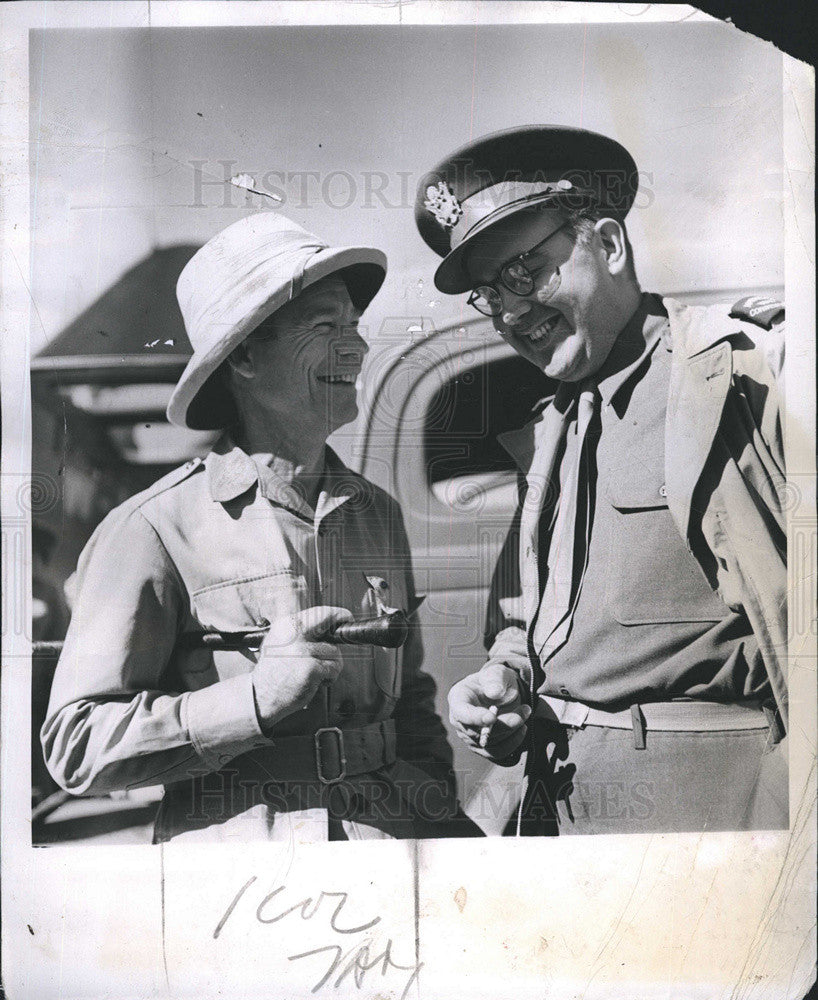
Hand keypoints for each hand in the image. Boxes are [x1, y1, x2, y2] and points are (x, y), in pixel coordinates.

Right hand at [252, 606, 352, 728]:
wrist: (260, 695)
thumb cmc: (274, 671)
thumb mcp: (281, 642)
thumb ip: (302, 632)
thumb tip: (330, 626)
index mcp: (286, 625)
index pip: (318, 612)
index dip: (335, 614)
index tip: (344, 617)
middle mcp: (293, 634)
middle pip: (329, 622)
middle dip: (341, 629)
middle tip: (346, 634)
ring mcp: (302, 651)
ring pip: (335, 652)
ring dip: (331, 665)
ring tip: (315, 672)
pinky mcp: (311, 668)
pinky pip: (334, 668)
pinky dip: (329, 677)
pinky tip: (316, 681)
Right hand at [448, 661, 531, 756]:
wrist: (502, 693)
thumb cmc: (496, 681)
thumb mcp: (497, 673)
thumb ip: (495, 679)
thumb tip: (494, 693)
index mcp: (458, 699)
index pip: (461, 713)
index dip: (475, 717)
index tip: (492, 717)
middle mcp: (460, 721)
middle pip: (478, 731)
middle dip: (504, 723)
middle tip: (525, 709)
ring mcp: (470, 736)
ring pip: (490, 744)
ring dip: (512, 731)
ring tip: (525, 712)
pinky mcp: (483, 747)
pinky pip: (497, 752)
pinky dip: (513, 742)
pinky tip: (522, 728)